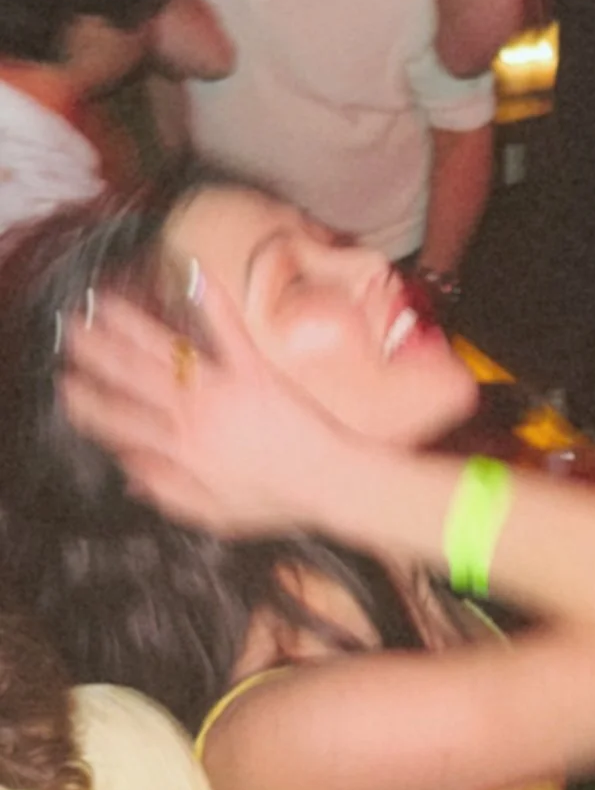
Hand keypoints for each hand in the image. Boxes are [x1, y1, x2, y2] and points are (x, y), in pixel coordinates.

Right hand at [61, 278, 362, 536]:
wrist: (332, 483)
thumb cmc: (276, 502)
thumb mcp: (212, 514)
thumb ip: (166, 490)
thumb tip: (127, 469)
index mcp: (180, 451)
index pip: (119, 422)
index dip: (88, 403)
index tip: (67, 386)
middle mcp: (195, 414)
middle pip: (132, 378)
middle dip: (97, 354)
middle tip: (72, 332)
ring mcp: (225, 388)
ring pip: (166, 351)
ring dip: (131, 324)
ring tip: (105, 303)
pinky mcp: (257, 370)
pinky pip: (229, 332)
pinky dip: (212, 302)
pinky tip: (195, 274)